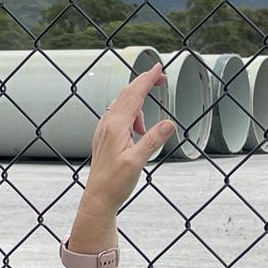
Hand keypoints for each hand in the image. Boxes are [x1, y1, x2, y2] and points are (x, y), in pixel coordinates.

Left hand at [81, 64, 174, 215]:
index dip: (147, 80)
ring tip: (145, 130)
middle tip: (160, 79)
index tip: (158, 68)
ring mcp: (104, 130)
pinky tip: (136, 132)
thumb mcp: (137, 162)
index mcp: (116, 126)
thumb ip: (152, 140)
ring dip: (138, 105)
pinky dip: (130, 115)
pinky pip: (118, 116)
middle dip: (143, 83)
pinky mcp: (104, 137)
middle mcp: (108, 124)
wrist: (98, 198)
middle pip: (127, 94)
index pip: (134, 95)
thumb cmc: (115, 183)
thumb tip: (169, 123)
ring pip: (122, 105)